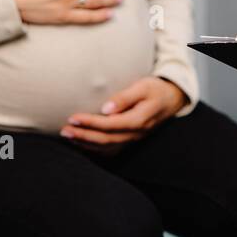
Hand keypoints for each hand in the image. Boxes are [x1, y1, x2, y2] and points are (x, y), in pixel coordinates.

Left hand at [61, 77, 186, 151]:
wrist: (171, 99)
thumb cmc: (155, 89)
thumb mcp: (143, 86)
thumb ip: (125, 97)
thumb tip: (105, 108)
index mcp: (139, 120)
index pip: (109, 124)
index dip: (90, 123)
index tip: (72, 118)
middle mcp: (136, 134)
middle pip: (105, 139)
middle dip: (83, 136)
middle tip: (64, 130)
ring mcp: (133, 139)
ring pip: (107, 148)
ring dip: (86, 144)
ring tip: (68, 136)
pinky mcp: (130, 140)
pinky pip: (111, 150)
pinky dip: (94, 149)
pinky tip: (82, 144)